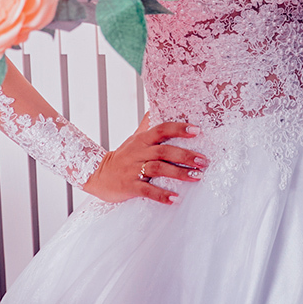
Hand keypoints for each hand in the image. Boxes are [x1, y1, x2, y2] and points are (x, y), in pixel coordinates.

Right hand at [82, 122, 206, 203]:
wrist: (99, 175)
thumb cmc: (123, 156)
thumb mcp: (135, 138)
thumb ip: (148, 124)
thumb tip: (158, 105)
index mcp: (142, 140)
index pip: (161, 129)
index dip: (178, 129)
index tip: (197, 130)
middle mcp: (139, 152)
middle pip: (164, 151)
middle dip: (185, 155)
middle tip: (203, 160)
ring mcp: (133, 169)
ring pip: (158, 169)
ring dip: (179, 173)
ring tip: (196, 177)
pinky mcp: (130, 186)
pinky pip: (147, 190)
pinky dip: (161, 195)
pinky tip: (175, 199)